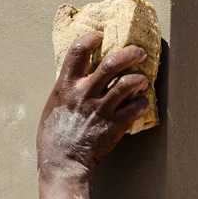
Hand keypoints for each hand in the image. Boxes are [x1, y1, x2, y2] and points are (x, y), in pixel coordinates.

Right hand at [37, 31, 149, 176]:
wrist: (63, 163)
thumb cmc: (53, 137)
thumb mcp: (54, 106)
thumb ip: (67, 90)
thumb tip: (79, 78)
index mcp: (66, 86)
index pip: (78, 51)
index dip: (91, 38)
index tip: (100, 35)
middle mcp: (85, 93)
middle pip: (112, 63)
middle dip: (129, 53)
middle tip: (139, 52)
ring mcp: (102, 109)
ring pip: (128, 83)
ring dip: (140, 78)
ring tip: (143, 78)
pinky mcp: (115, 125)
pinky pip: (136, 108)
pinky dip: (142, 104)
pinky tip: (142, 103)